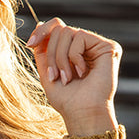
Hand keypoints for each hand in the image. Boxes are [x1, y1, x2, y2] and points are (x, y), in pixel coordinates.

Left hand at [26, 17, 120, 135]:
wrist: (82, 114)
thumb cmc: (67, 100)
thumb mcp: (47, 72)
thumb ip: (43, 50)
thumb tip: (39, 23)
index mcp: (73, 51)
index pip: (57, 27)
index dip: (42, 31)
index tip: (30, 45)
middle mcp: (86, 46)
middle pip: (60, 29)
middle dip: (52, 54)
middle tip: (54, 76)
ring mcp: (98, 45)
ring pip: (68, 32)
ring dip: (61, 58)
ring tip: (68, 78)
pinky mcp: (109, 46)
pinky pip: (80, 37)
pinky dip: (74, 57)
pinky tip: (83, 73)